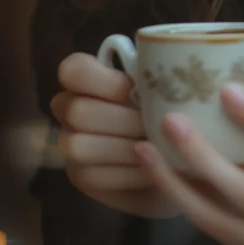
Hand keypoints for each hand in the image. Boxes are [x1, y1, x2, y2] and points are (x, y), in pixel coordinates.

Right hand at [51, 52, 179, 218]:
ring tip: (158, 146)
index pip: (74, 70)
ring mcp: (70, 145)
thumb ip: (158, 76)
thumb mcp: (164, 84)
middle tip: (156, 124)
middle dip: (122, 119)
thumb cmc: (165, 105)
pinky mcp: (82, 177)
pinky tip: (153, 166)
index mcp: (85, 77)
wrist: (168, 151)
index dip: (100, 79)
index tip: (134, 88)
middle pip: (78, 111)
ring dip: (125, 147)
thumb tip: (174, 67)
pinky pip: (96, 175)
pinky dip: (129, 172)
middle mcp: (69, 109)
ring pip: (81, 146)